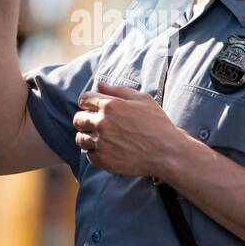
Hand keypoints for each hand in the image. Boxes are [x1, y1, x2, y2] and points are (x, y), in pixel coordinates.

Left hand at [72, 81, 190, 176]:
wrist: (166, 152)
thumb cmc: (157, 124)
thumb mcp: (142, 99)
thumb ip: (118, 90)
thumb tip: (100, 84)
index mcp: (109, 105)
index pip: (84, 99)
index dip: (89, 103)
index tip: (95, 108)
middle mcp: (101, 123)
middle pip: (78, 119)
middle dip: (85, 119)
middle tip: (98, 124)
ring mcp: (101, 143)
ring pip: (80, 139)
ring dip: (88, 137)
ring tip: (102, 139)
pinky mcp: (104, 160)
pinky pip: (89, 155)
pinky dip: (95, 153)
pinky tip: (107, 150)